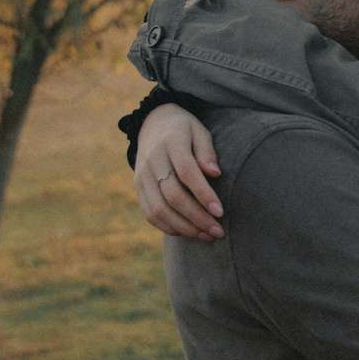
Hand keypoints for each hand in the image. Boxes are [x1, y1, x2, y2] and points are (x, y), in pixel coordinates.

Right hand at [133, 105, 222, 238]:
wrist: (153, 123)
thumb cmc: (184, 130)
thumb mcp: (199, 131)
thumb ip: (207, 151)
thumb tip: (216, 174)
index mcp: (171, 142)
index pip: (186, 172)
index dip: (203, 194)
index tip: (220, 212)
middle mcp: (153, 160)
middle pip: (173, 195)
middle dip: (197, 218)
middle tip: (218, 232)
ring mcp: (142, 174)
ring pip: (159, 209)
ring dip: (184, 227)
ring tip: (206, 235)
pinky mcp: (138, 186)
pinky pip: (150, 213)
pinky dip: (169, 226)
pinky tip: (188, 232)